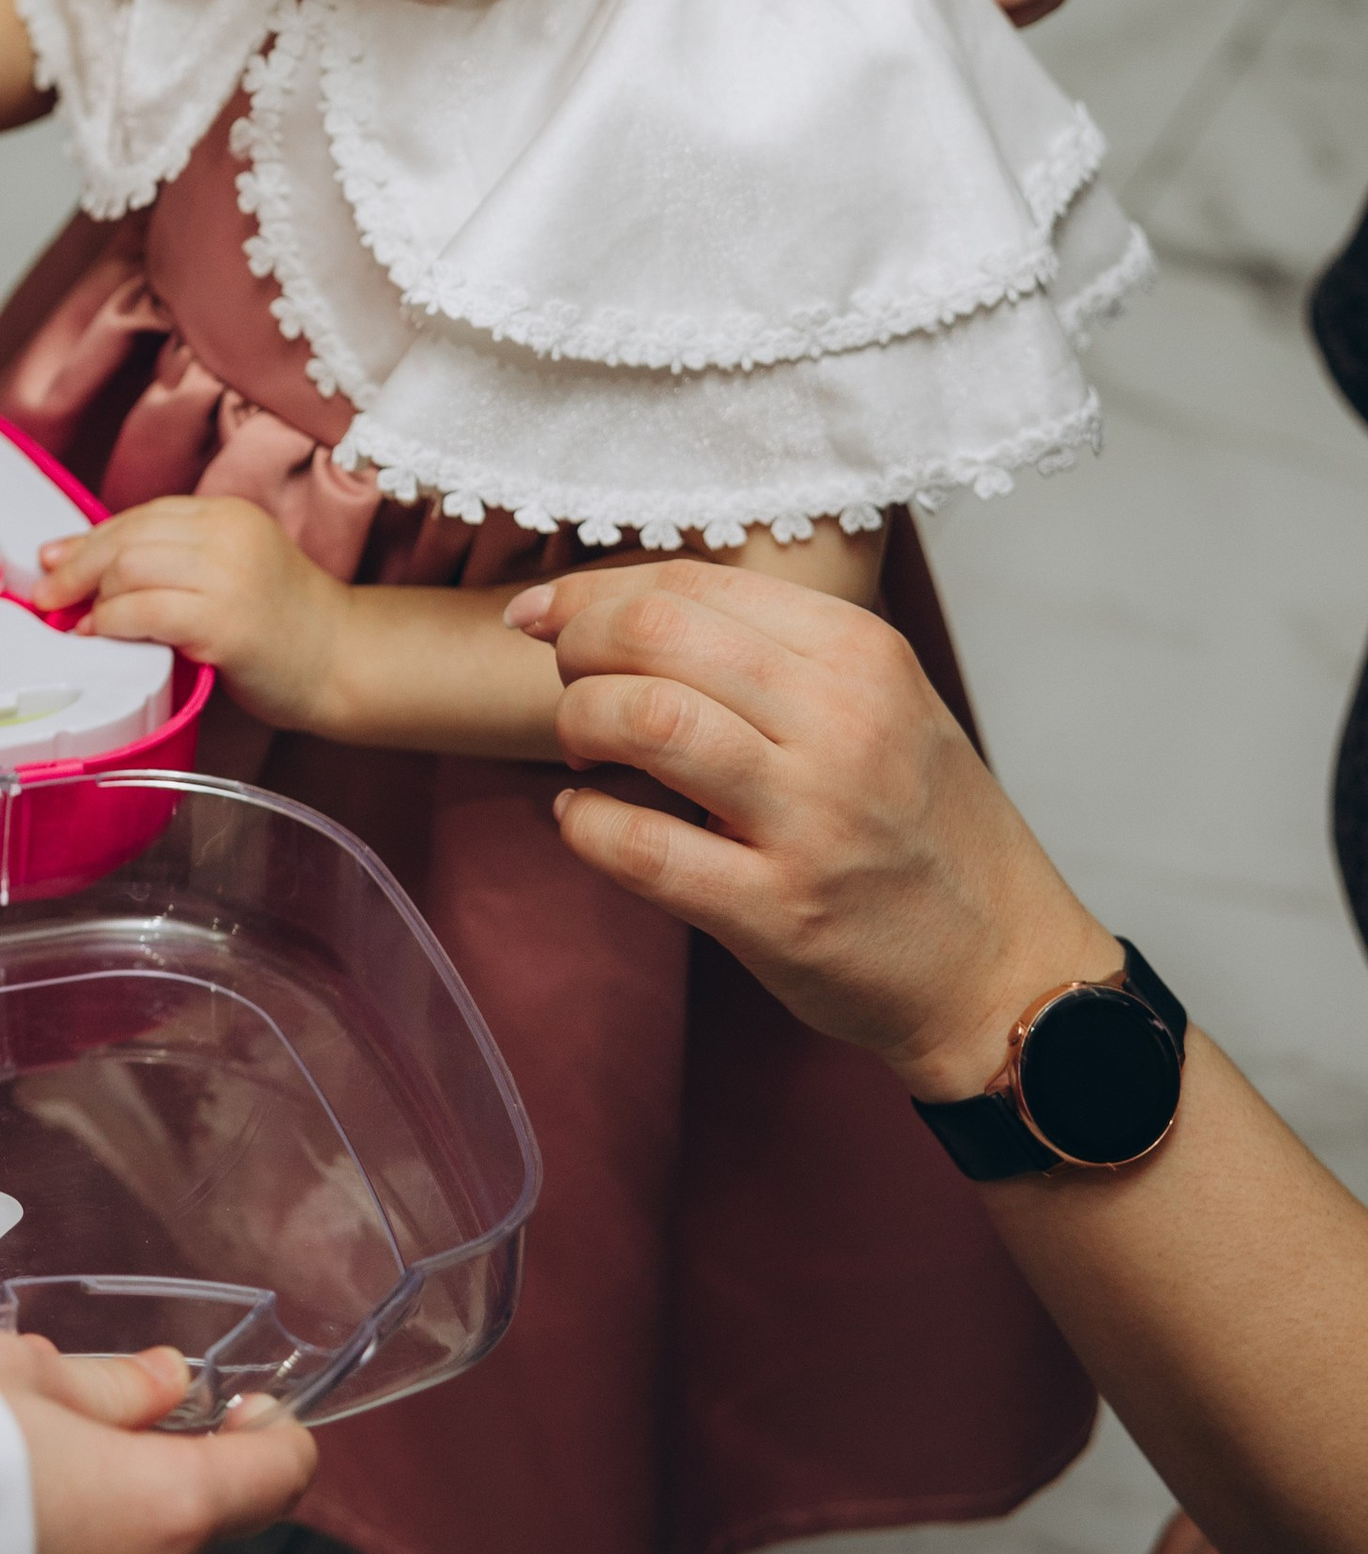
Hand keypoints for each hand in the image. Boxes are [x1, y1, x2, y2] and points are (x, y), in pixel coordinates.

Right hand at [0, 1335, 313, 1553]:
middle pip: (182, 1531)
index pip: (278, 1476)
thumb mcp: (22, 1374)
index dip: (272, 1434)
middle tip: (56, 1441)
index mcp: (169, 1510)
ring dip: (85, 1545)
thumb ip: (110, 1386)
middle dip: (138, 1485)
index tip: (246, 1409)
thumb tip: (163, 1383)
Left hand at [38, 497, 346, 731]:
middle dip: (76, 565)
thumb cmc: (285, 624)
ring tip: (74, 620)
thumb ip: (176, 559)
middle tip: (47, 593)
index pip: (141, 515)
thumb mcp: (233, 568)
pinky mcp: (223, 622)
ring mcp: (227, 576)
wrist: (343, 660)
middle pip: (127, 537)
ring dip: (89, 596)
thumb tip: (90, 565)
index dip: (90, 537)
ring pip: (128, 568)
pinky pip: (144, 611)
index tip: (55, 557)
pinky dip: (109, 622)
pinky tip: (98, 635)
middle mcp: (227, 534)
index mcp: (228, 514)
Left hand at [504, 558, 1121, 1098]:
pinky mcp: (781, 911)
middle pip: (659, 634)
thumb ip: (776, 654)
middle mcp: (843, 722)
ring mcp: (813, 819)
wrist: (1006, 970)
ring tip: (582, 748)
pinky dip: (585, 825)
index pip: (694, 583)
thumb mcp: (884, 705)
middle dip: (579, 646)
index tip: (547, 613)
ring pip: (646, 719)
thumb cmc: (923, 829)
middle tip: (565, 679)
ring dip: (580, 722)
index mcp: (863, 654)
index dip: (596, 591)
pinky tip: (584, 821)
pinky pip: (642, 847)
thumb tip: (624, 609)